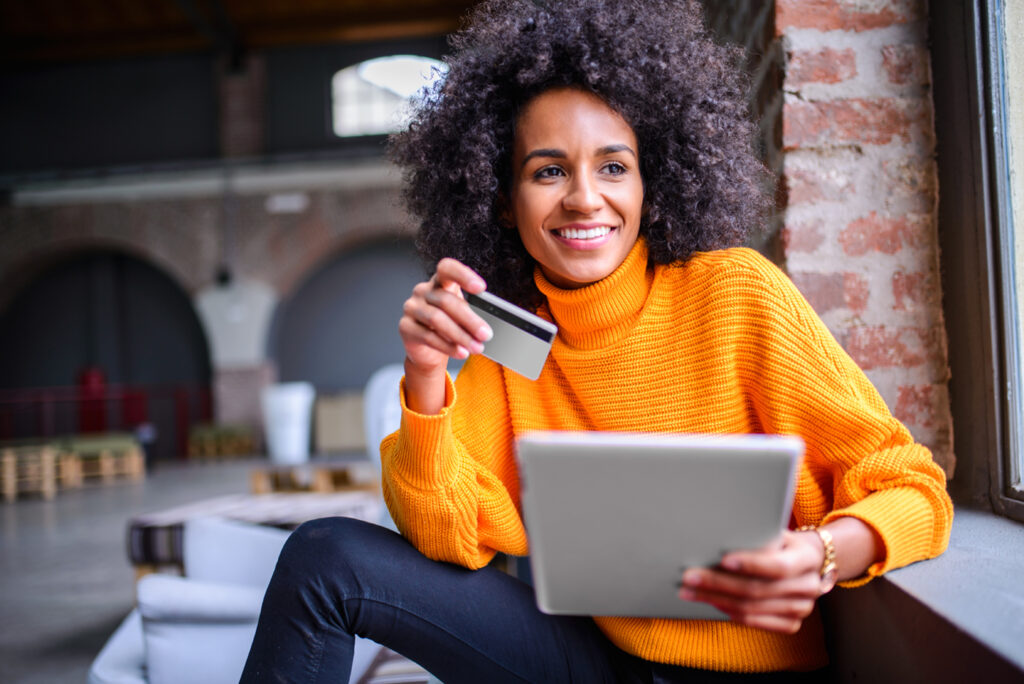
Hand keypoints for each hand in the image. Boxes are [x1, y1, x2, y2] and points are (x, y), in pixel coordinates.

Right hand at [398, 258, 492, 412]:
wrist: (429, 351)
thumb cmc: (450, 327)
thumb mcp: (462, 316)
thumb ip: (472, 312)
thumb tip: (488, 325)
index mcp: (439, 282)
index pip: (447, 268)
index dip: (463, 275)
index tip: (481, 288)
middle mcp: (422, 291)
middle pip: (446, 300)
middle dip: (470, 319)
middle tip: (486, 334)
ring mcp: (412, 308)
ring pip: (437, 319)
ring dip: (460, 336)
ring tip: (477, 347)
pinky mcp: (405, 327)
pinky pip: (428, 336)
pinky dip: (448, 346)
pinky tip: (461, 352)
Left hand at [679, 530, 824, 633]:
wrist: (808, 561)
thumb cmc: (781, 541)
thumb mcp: (775, 532)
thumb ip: (756, 536)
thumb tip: (717, 537)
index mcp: (808, 558)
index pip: (778, 565)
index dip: (751, 564)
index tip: (722, 560)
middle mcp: (809, 586)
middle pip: (757, 590)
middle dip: (718, 583)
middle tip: (689, 577)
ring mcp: (802, 609)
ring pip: (751, 608)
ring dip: (715, 599)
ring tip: (690, 591)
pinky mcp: (791, 624)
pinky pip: (754, 622)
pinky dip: (729, 611)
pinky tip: (711, 601)